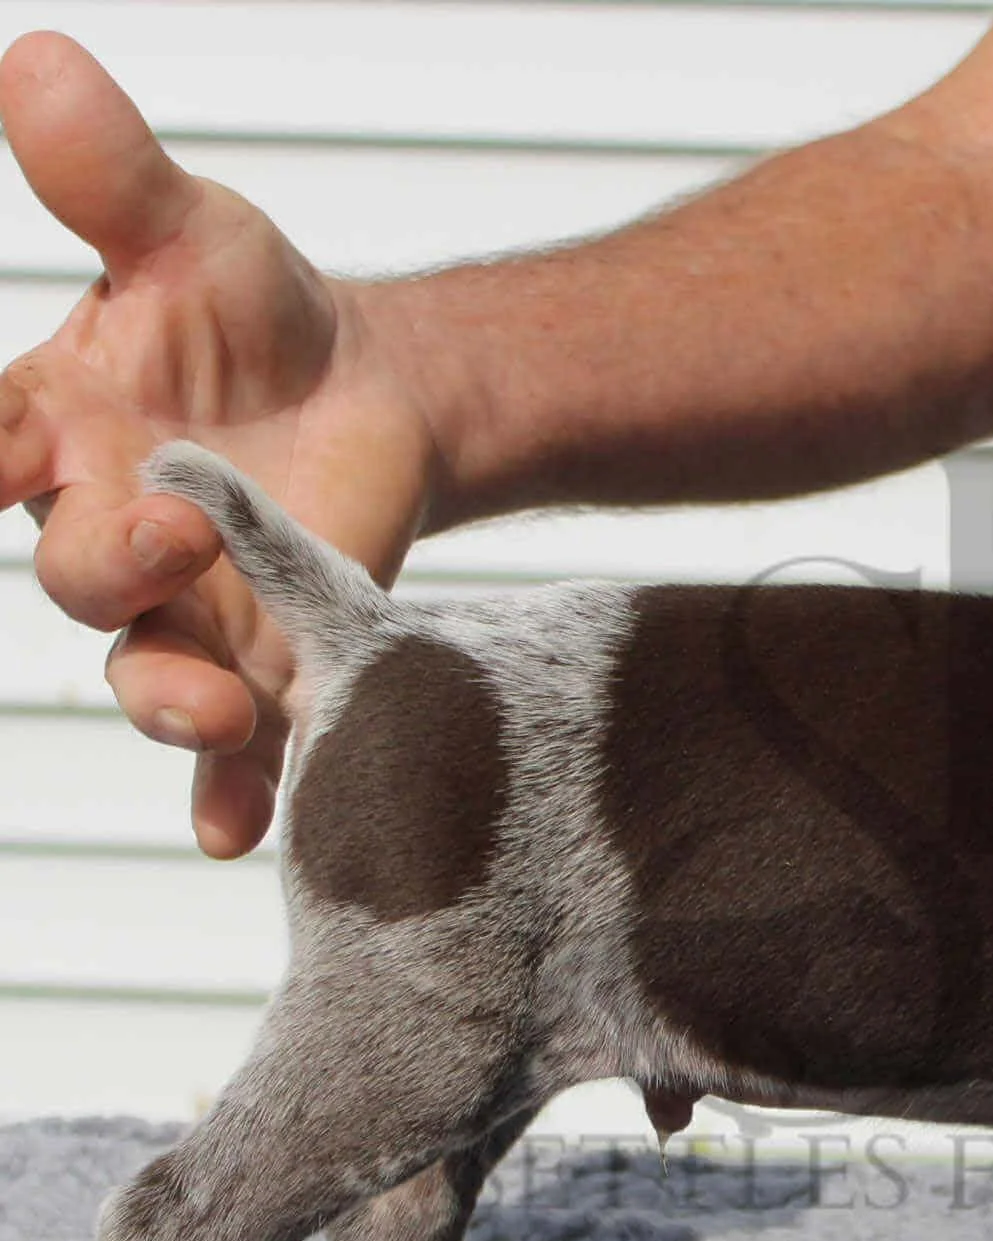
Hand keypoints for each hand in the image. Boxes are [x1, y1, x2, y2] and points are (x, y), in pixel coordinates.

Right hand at [0, 33, 436, 854]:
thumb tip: (37, 60)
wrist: (374, 386)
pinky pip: (243, 738)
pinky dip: (238, 784)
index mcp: (59, 423)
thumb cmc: (258, 313)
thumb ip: (113, 179)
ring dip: (171, 701)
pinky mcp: (271, 657)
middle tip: (177, 532)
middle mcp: (106, 528)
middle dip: (112, 563)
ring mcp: (190, 609)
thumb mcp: (195, 234)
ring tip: (216, 715)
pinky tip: (237, 829)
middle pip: (74, 572)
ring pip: (148, 671)